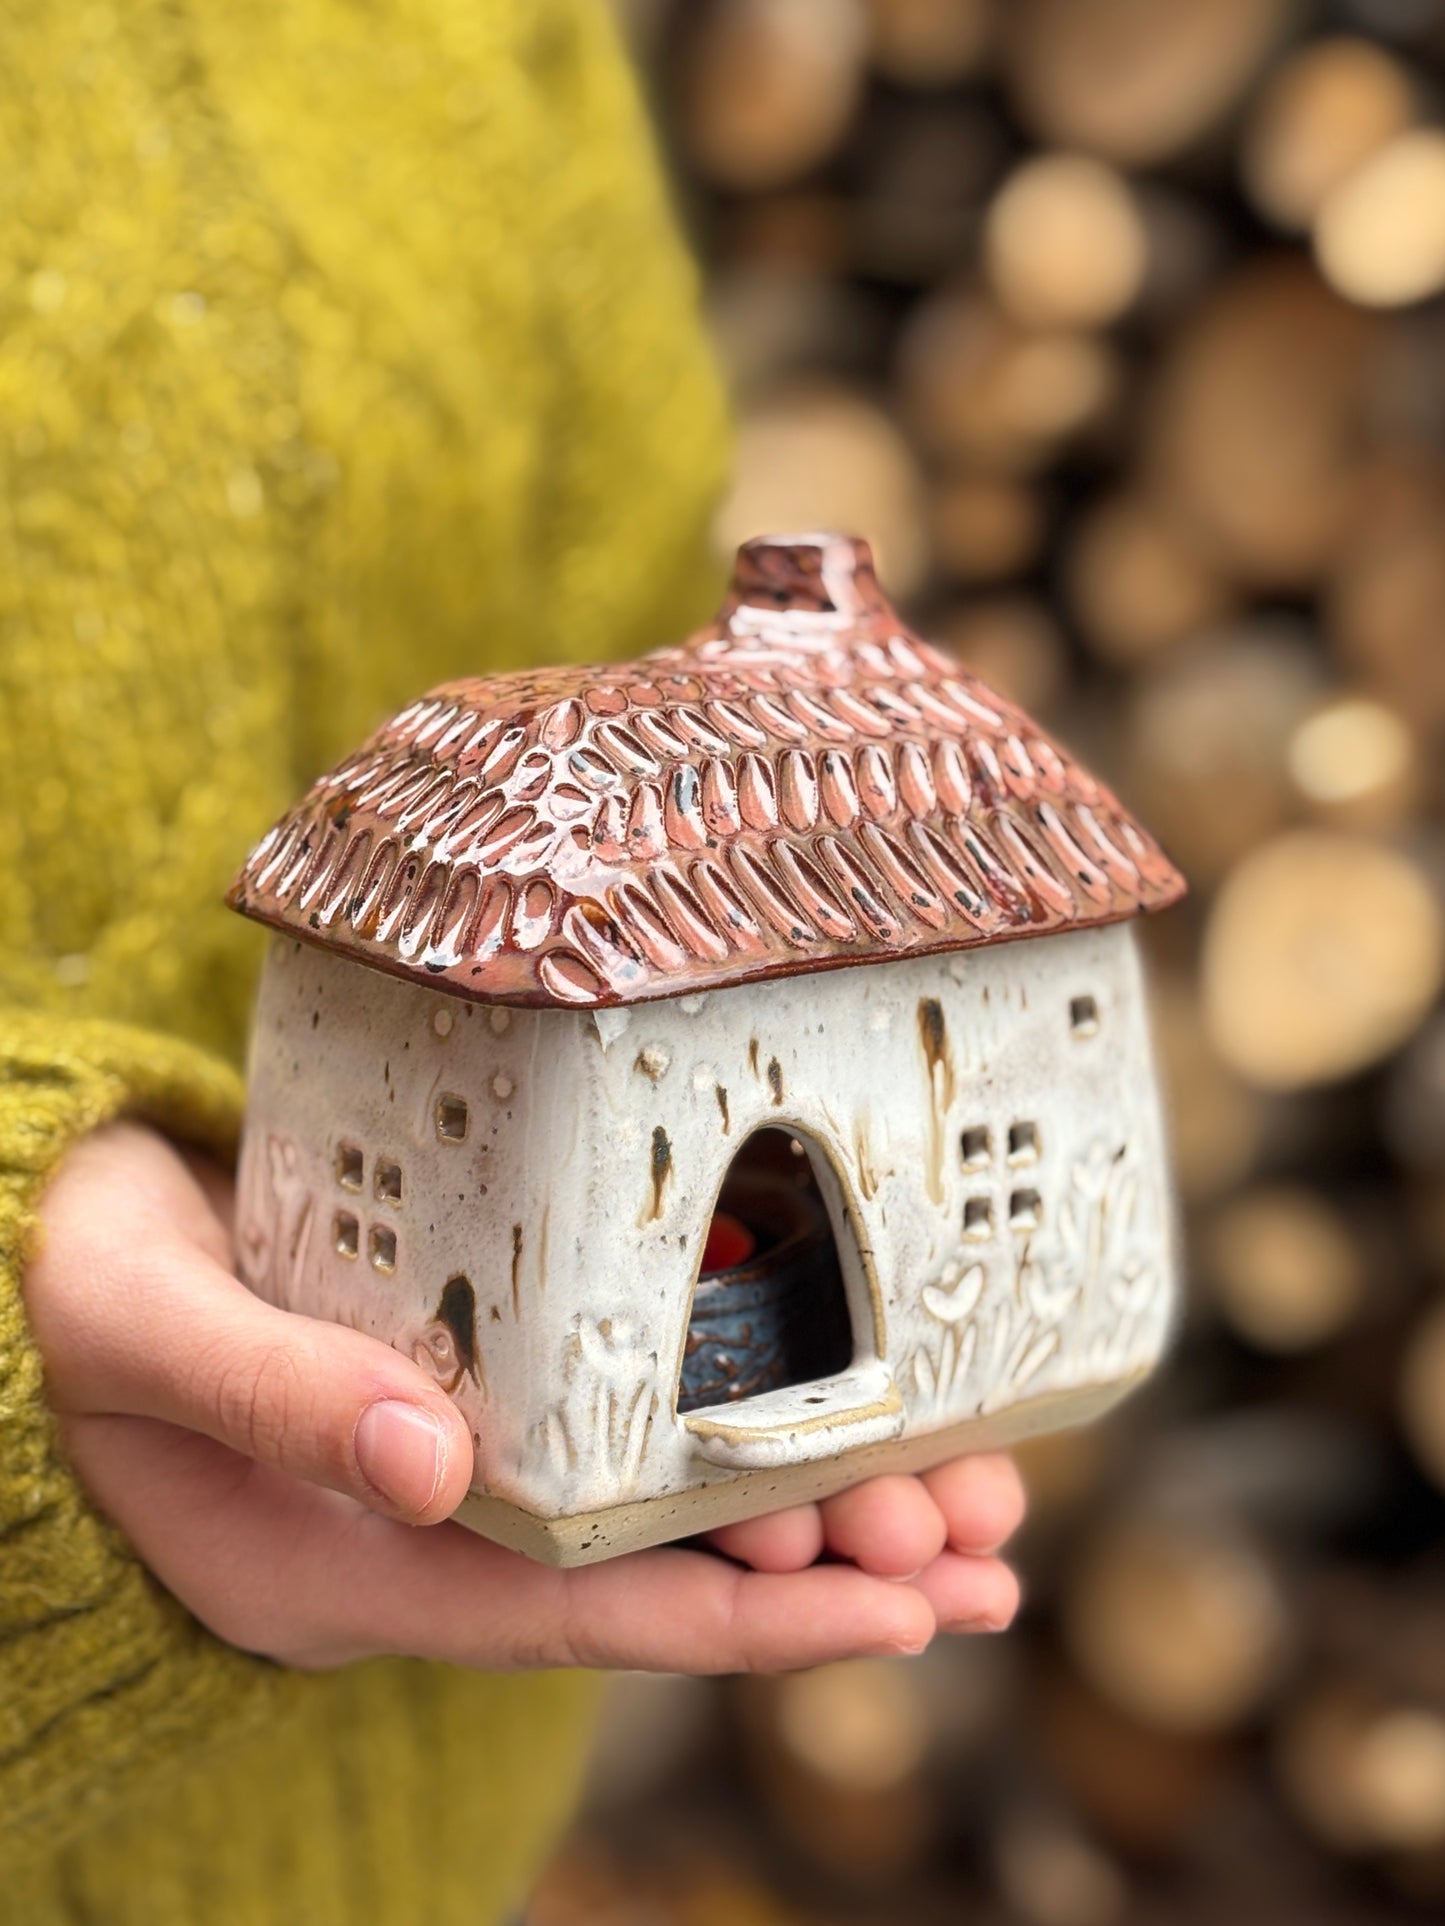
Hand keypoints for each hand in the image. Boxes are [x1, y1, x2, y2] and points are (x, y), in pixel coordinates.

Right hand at [24, 1122, 1023, 1672]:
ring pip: (666, 1508)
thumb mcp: (142, 1327)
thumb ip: (270, 1391)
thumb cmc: (75, 1290)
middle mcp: (432, 1533)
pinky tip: (840, 1391)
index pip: (585, 1613)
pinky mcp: (479, 1385)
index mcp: (353, 1559)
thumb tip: (429, 1462)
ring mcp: (458, 1466)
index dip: (749, 1621)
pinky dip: (742, 1413)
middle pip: (662, 1575)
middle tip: (978, 1535)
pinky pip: (631, 1424)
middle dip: (827, 1559)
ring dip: (816, 1496)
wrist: (46, 1252)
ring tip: (967, 1492)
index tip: (899, 1613)